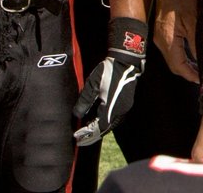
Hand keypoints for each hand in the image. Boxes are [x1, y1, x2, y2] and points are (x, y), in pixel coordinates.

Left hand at [73, 18, 146, 144]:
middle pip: (106, 129)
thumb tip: (77, 115)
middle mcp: (120, 111)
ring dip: (99, 130)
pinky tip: (97, 121)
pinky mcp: (126, 104)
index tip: (77, 137)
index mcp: (111, 107)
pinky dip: (105, 123)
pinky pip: (114, 119)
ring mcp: (125, 107)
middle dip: (93, 136)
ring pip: (111, 125)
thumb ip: (85, 101)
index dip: (87, 134)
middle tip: (81, 140)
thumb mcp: (93, 85)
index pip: (99, 127)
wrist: (126, 61)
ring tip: (87, 133)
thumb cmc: (108, 71)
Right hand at [154, 0, 198, 82]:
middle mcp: (160, 42)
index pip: (178, 66)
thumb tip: (202, 60)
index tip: (201, 80)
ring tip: (200, 70)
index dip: (190, 75)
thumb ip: (196, 43)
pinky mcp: (162, 34)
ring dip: (185, 66)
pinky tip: (192, 57)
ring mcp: (159, 38)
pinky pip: (171, 51)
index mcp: (167, 40)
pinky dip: (182, 57)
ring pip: (172, 59)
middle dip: (188, 73)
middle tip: (202, 77)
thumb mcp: (194, 21)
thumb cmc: (182, 0)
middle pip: (174, 65)